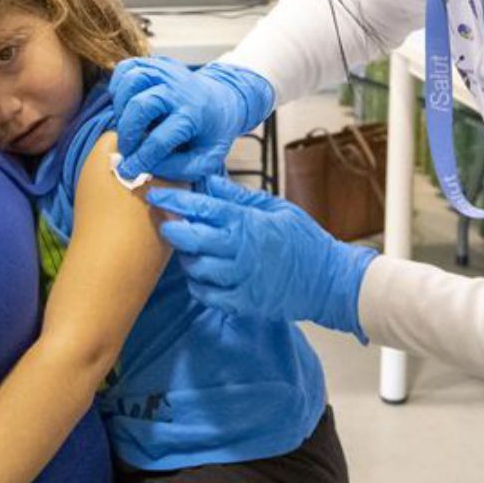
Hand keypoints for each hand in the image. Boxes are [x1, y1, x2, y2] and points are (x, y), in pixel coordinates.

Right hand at [111, 58, 275, 181]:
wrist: (224, 100)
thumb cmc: (212, 133)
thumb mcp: (207, 158)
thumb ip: (179, 169)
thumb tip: (146, 165)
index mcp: (194, 114)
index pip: (160, 139)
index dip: (140, 159)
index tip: (129, 171)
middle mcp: (179, 89)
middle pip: (141, 106)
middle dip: (127, 133)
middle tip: (127, 149)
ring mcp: (167, 72)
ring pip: (131, 81)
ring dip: (121, 107)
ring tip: (128, 124)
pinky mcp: (156, 64)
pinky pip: (127, 68)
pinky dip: (118, 86)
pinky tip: (126, 104)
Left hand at [146, 175, 376, 336]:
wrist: (328, 281)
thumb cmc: (303, 240)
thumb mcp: (275, 208)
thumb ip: (239, 197)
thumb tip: (210, 180)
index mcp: (248, 222)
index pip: (202, 207)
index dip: (174, 200)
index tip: (155, 195)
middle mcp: (240, 250)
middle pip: (191, 238)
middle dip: (172, 229)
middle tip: (167, 223)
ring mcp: (241, 278)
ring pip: (195, 267)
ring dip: (187, 258)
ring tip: (191, 250)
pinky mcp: (243, 302)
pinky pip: (207, 294)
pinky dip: (199, 284)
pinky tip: (204, 275)